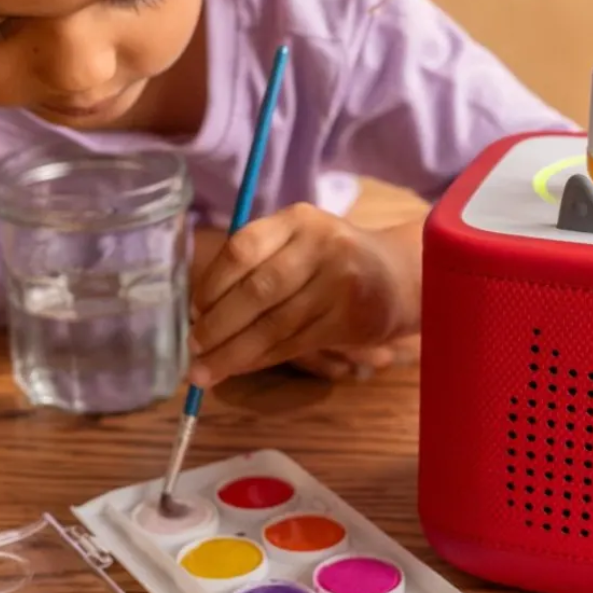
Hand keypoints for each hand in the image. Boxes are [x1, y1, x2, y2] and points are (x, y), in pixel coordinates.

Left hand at [188, 204, 420, 386]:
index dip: (212, 284)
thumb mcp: (298, 245)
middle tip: (194, 349)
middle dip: (219, 325)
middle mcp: (320, 245)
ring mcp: (340, 282)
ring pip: (275, 324)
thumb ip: (256, 268)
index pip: (242, 248)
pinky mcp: (352, 318)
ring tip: (205, 372)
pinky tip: (242, 368)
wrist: (398, 278)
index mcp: (296, 220)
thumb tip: (198, 314)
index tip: (193, 311)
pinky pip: (296, 344)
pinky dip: (263, 359)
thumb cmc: (332, 263)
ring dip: (235, 353)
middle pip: (258, 290)